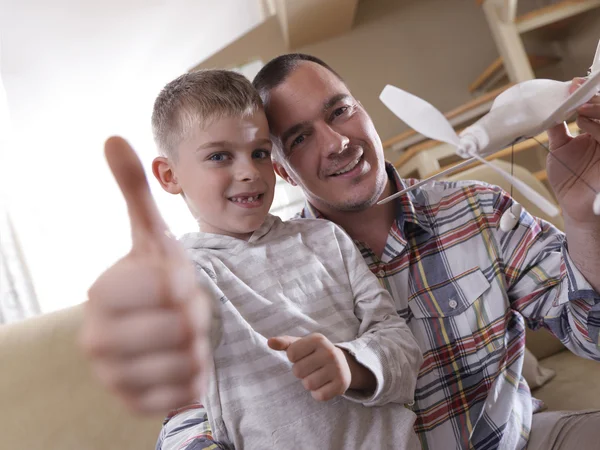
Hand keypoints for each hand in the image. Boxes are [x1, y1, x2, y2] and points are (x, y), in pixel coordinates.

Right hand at [79, 136, 211, 414]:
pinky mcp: (133, 404)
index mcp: (102, 294)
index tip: (175, 284)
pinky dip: (195, 378)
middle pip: (183, 327)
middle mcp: (96, 338)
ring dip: (198, 347)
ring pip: (187, 362)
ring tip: (182, 338)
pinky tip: (180, 364)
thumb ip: (134, 190)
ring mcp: (112, 377)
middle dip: (196, 317)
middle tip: (183, 313)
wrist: (154, 330)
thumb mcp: (153, 235)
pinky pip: (185, 394)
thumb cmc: (158, 280)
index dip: (186, 284)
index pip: (168, 289)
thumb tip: (113, 137)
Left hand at [268, 333, 351, 401]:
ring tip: (317, 376)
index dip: (294, 358)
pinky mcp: (341, 385)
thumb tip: (269, 342)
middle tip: (310, 368)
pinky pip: (319, 396)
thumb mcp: (301, 344)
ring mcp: (337, 368)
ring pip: (308, 384)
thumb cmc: (315, 354)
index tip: (303, 356)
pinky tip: (324, 385)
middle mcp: (329, 352)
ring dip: (308, 383)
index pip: (291, 353)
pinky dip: (318, 393)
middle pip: (298, 371)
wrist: (343, 364)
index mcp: (318, 339)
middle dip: (300, 372)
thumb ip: (284, 343)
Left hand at [546, 78, 599, 224]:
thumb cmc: (569, 179)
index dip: (589, 92)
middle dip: (593, 96)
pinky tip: (582, 123)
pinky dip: (597, 126)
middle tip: (576, 90)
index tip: (574, 83)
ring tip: (577, 107)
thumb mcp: (559, 148)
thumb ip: (557, 127)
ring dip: (596, 107)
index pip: (597, 105)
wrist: (575, 206)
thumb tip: (547, 107)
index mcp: (597, 128)